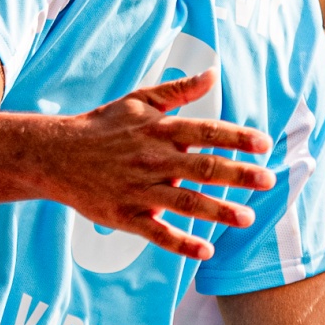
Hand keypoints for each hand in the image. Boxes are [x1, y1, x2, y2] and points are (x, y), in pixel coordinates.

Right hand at [41, 70, 273, 260]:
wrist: (56, 155)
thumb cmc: (102, 126)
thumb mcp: (139, 100)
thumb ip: (179, 90)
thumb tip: (214, 74)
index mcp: (159, 130)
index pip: (206, 131)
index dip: (237, 137)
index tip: (264, 144)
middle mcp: (153, 159)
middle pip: (203, 167)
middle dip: (239, 175)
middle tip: (268, 180)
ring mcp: (140, 189)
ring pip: (186, 202)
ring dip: (219, 210)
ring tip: (248, 218)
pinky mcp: (126, 215)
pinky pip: (158, 233)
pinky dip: (182, 243)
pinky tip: (207, 250)